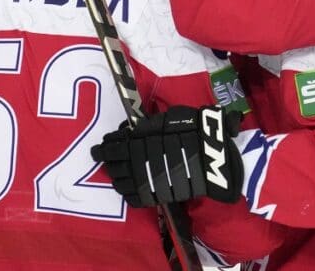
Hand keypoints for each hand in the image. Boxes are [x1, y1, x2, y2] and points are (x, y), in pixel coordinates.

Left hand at [91, 105, 243, 207]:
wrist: (214, 156)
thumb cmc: (195, 130)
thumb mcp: (170, 118)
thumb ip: (148, 125)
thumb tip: (131, 130)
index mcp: (138, 139)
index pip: (113, 144)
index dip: (104, 146)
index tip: (100, 147)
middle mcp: (136, 160)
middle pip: (113, 164)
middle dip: (107, 162)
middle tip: (104, 159)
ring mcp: (144, 180)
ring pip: (120, 182)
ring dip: (115, 177)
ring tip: (116, 173)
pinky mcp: (154, 196)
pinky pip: (133, 198)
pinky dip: (128, 193)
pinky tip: (129, 188)